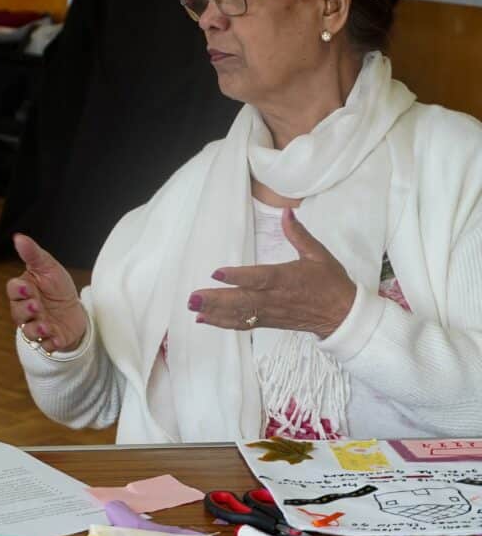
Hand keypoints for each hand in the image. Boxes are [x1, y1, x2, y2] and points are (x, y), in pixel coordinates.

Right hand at [7, 233, 86, 352]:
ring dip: (36, 329)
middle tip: (37, 305)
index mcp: (23, 291)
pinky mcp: (51, 339)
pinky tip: (56, 338)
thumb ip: (32, 254)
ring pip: (29, 331)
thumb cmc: (56, 286)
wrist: (75, 308)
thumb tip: (18, 237)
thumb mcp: (48, 267)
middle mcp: (26, 310)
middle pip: (18, 312)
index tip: (27, 286)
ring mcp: (37, 326)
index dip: (18, 290)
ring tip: (46, 325)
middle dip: (26, 309)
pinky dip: (50, 343)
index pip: (13, 290)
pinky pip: (46, 345)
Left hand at [189, 207, 355, 337]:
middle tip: (193, 297)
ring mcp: (270, 312)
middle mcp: (275, 298)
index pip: (259, 278)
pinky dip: (223, 323)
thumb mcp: (318, 254)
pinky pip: (244, 323)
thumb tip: (286, 211)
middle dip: (216, 299)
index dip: (238, 277)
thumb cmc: (330, 283)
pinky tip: (204, 319)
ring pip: (240, 314)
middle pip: (243, 300)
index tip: (217, 273)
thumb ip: (298, 234)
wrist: (343, 316)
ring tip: (193, 307)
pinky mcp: (268, 322)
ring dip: (215, 312)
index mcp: (286, 278)